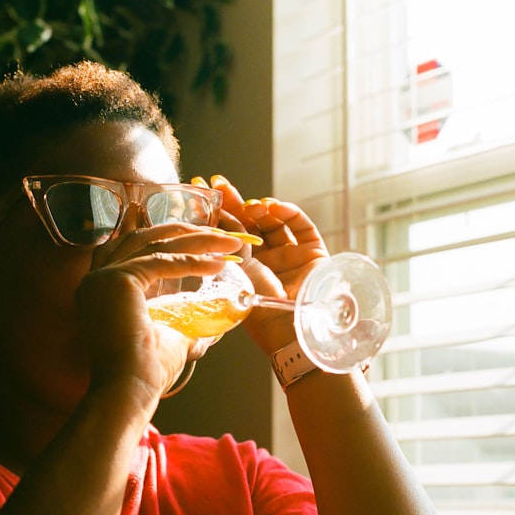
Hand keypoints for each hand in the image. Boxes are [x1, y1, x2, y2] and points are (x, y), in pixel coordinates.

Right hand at [75, 219, 243, 406]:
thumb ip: (188, 324)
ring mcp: (103, 276)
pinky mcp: (117, 280)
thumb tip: (216, 325)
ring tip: (227, 243)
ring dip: (195, 240)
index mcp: (103, 287)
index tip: (206, 242)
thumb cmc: (145, 372)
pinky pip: (161, 262)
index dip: (173, 241)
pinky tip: (218, 264)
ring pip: (155, 244)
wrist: (128, 392)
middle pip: (146, 238)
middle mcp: (97, 277)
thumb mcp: (171, 336)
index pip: (139, 249)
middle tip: (221, 236)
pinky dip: (192, 261)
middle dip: (187, 232)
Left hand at [194, 175, 330, 352]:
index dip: (216, 213)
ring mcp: (290, 257)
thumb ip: (228, 244)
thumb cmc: (260, 310)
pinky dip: (289, 213)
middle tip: (219, 183)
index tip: (200, 191)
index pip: (228, 235)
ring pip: (274, 223)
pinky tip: (273, 206)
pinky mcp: (313, 254)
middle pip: (250, 225)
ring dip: (261, 209)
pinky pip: (302, 227)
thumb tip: (211, 217)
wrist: (293, 330)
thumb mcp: (237, 273)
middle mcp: (267, 262)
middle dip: (234, 202)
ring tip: (251, 205)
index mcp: (245, 270)